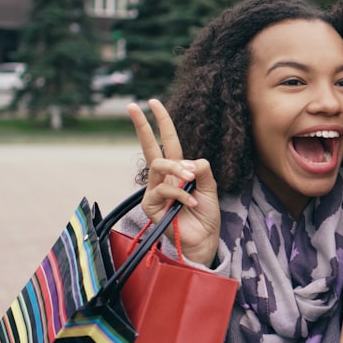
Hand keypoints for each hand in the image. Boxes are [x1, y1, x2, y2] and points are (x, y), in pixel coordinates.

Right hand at [127, 98, 220, 266]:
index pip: (168, 142)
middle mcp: (163, 178)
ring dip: (178, 169)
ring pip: (159, 166)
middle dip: (141, 125)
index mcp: (177, 170)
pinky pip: (164, 189)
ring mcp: (154, 191)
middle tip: (133, 106)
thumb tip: (190, 162)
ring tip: (192, 180)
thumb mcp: (209, 187)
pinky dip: (182, 195)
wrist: (203, 240)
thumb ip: (202, 170)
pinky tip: (193, 204)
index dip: (162, 122)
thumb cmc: (205, 215)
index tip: (153, 102)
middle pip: (149, 147)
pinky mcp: (150, 205)